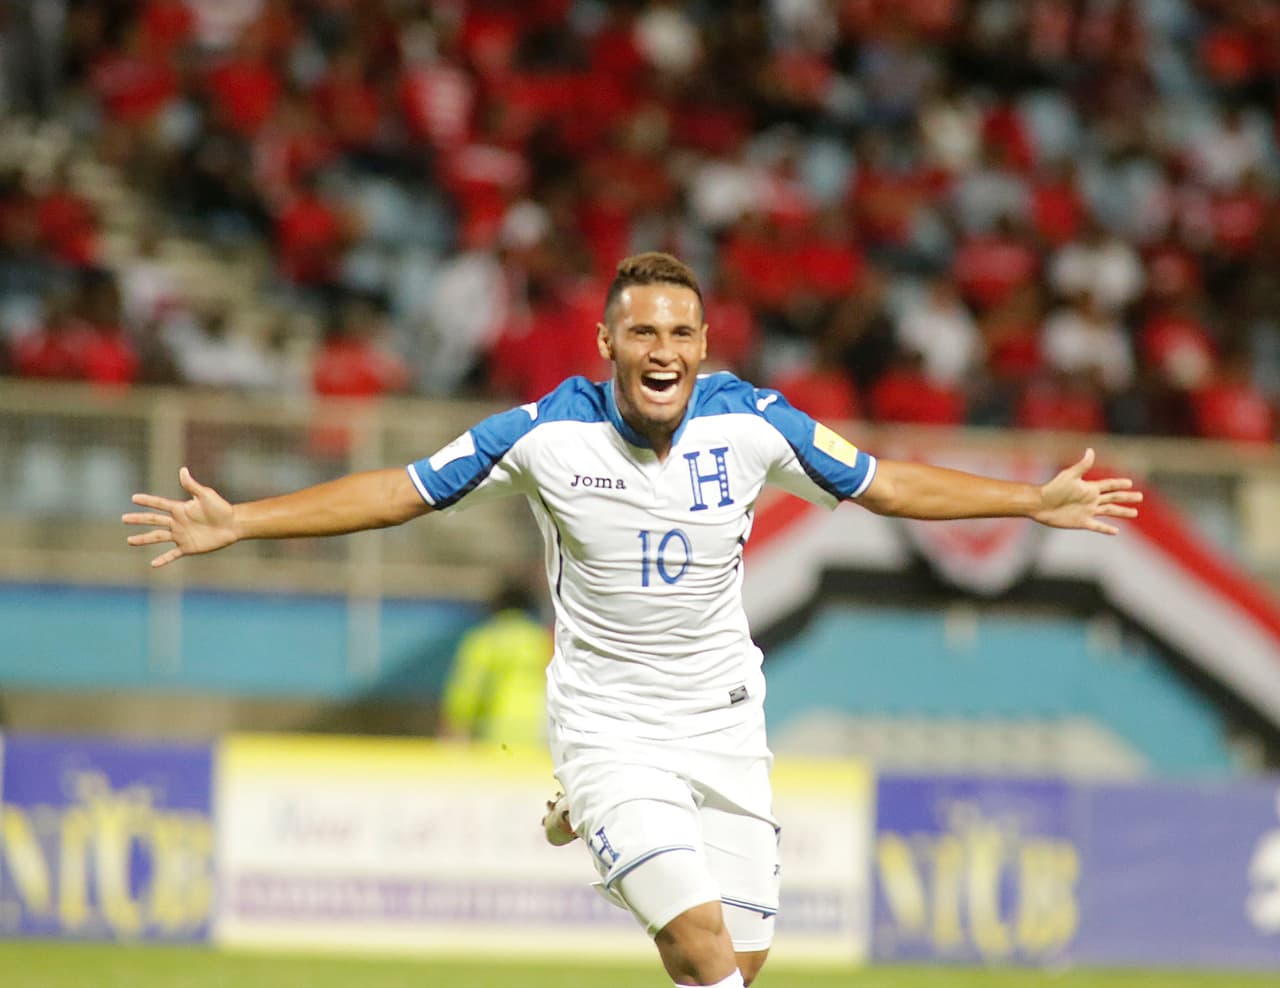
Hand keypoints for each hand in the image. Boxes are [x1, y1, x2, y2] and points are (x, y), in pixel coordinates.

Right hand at [123, 467, 238, 567]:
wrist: (233, 525)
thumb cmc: (221, 508)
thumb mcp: (206, 495)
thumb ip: (192, 486)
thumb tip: (182, 470)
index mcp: (180, 509)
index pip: (160, 504)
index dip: (147, 501)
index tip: (133, 498)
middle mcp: (177, 522)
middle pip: (154, 521)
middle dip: (139, 519)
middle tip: (124, 518)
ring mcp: (181, 535)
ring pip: (158, 537)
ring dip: (143, 539)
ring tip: (129, 541)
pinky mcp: (188, 547)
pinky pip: (172, 554)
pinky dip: (163, 559)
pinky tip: (153, 564)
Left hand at [1033, 448, 1141, 535]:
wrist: (1040, 505)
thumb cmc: (1053, 488)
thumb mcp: (1069, 476)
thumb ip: (1082, 466)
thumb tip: (1091, 451)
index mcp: (1089, 488)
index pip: (1109, 485)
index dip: (1119, 484)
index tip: (1130, 482)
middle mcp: (1091, 499)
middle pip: (1113, 498)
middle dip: (1126, 497)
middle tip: (1140, 497)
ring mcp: (1088, 511)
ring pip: (1110, 511)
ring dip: (1122, 512)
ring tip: (1134, 513)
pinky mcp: (1082, 522)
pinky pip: (1098, 526)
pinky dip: (1106, 529)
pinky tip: (1116, 531)